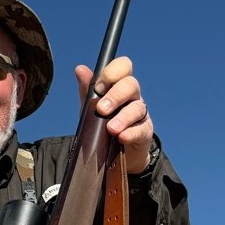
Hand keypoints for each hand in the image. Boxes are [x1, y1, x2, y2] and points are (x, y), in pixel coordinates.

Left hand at [75, 55, 153, 174]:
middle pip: (131, 85)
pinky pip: (141, 130)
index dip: (112, 72)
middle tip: (101, 109)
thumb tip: (80, 69)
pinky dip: (131, 133)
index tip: (99, 87)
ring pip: (137, 107)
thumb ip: (87, 90)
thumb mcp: (91, 108)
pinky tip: (122, 137)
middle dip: (115, 95)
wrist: (112, 156)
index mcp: (119, 86)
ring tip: (111, 129)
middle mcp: (132, 96)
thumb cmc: (102, 126)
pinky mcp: (145, 132)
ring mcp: (140, 114)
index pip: (123, 67)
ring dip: (123, 117)